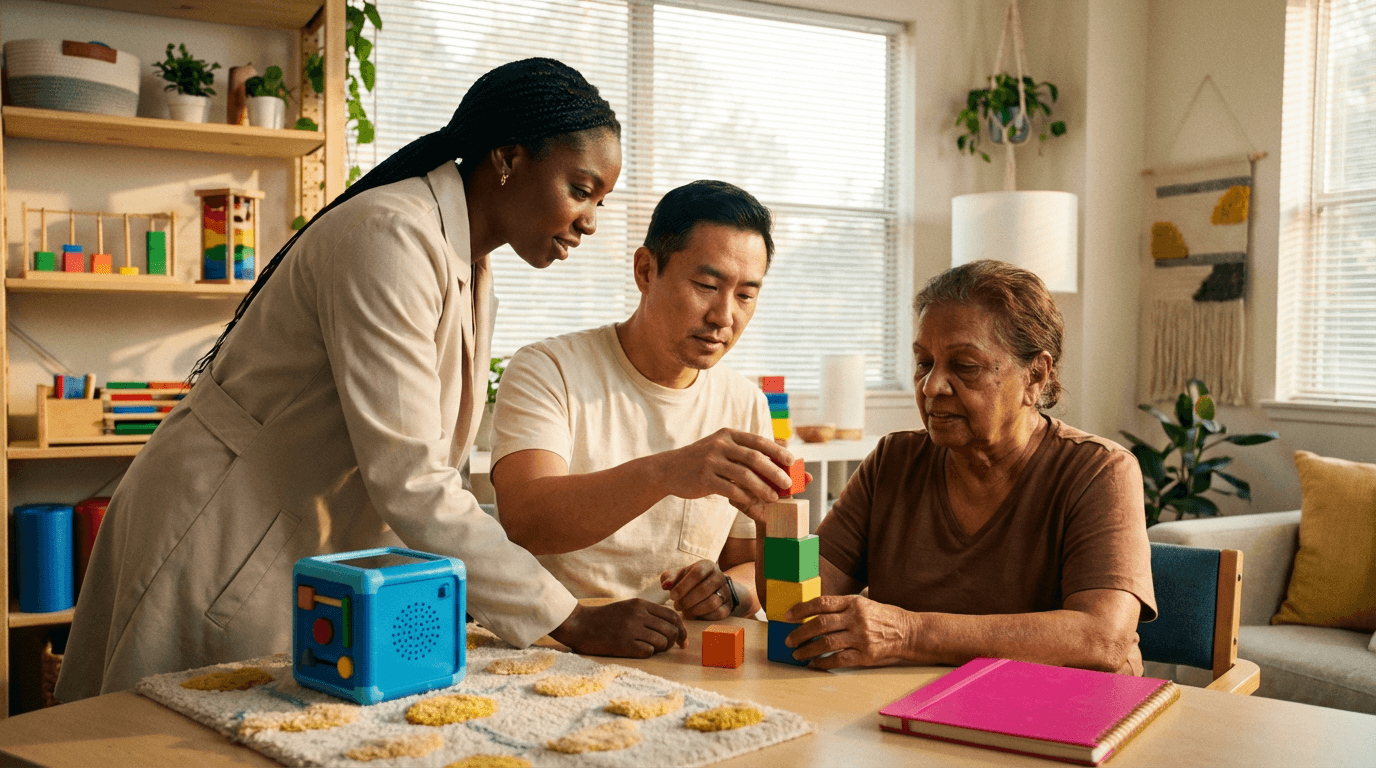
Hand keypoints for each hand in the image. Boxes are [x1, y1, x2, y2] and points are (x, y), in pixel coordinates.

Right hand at [549, 600, 687, 658]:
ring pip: (662, 642)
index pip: (673, 616)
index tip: (682, 641)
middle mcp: (638, 615)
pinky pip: (649, 652)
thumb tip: (673, 627)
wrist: (580, 625)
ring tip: (648, 647)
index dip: (682, 630)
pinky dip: (647, 653)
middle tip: (665, 647)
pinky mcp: (624, 645)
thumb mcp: (628, 608)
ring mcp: (631, 630)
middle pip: (671, 630)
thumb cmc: (606, 619)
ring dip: (660, 648)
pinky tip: (637, 650)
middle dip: (672, 642)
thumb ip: (648, 614)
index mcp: (640, 604)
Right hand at [656, 429, 794, 521]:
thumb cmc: (701, 461)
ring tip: (774, 497)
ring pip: (744, 475)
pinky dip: (745, 497)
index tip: (793, 461)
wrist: (668, 470)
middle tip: (788, 483)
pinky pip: (730, 489)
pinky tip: (753, 503)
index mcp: (728, 435)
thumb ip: (742, 454)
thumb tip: (773, 466)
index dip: (777, 451)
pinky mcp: (704, 479)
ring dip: (763, 487)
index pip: (758, 441)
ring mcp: (711, 461)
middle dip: (775, 471)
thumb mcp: (719, 449)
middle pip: (755, 457)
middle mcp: (720, 445)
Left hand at [660, 560, 731, 620]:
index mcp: (707, 565)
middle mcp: (719, 577)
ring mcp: (726, 592)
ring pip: (712, 603)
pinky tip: (694, 615)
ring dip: (694, 610)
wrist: (713, 589)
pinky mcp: (728, 606)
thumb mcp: (680, 576)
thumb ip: (669, 578)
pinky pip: (718, 614)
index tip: (672, 596)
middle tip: (677, 606)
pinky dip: (704, 616)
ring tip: (685, 611)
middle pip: (704, 590)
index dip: (683, 586)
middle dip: (687, 601)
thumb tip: (665, 585)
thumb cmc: (691, 581)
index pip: (697, 573)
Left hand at [783, 595, 916, 669]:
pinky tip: (814, 664)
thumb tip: (812, 614)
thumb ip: (841, 607)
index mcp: (854, 602)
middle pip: (820, 624)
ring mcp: (861, 637)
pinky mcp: (866, 655)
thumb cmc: (883, 617)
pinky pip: (839, 659)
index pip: (821, 603)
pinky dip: (823, 663)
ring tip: (797, 654)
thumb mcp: (863, 603)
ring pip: (826, 643)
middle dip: (800, 633)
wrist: (909, 632)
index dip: (801, 609)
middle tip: (788, 640)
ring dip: (808, 650)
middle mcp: (856, 618)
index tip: (788, 617)